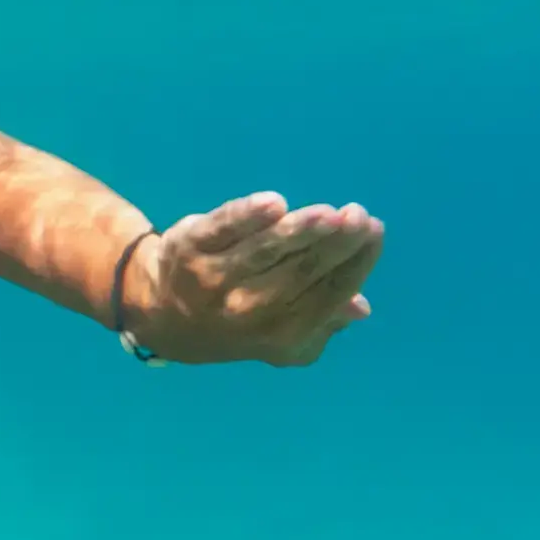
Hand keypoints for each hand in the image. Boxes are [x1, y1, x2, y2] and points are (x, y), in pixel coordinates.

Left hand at [120, 193, 381, 365]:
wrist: (164, 310)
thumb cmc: (242, 311)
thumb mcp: (282, 328)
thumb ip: (322, 319)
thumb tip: (360, 308)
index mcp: (281, 335)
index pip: (329, 294)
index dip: (355, 263)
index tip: (374, 230)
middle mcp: (247, 312)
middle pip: (301, 272)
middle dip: (335, 242)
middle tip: (359, 215)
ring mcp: (214, 281)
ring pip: (265, 251)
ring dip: (301, 230)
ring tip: (330, 213)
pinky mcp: (189, 248)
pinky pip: (223, 228)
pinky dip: (247, 217)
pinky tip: (274, 204)